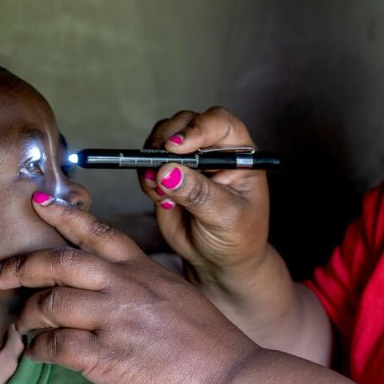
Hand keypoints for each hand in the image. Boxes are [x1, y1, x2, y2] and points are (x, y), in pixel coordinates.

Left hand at [0, 195, 260, 383]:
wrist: (228, 375)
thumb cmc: (207, 343)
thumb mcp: (176, 297)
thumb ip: (141, 290)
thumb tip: (111, 298)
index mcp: (143, 270)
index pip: (98, 233)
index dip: (63, 215)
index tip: (37, 201)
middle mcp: (126, 288)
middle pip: (61, 263)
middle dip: (22, 266)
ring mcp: (116, 320)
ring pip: (51, 304)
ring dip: (28, 315)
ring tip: (22, 325)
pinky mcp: (108, 355)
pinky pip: (58, 346)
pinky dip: (40, 350)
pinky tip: (36, 354)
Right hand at [140, 107, 270, 281]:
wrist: (220, 260)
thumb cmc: (237, 236)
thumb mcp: (227, 217)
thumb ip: (199, 194)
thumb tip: (167, 172)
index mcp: (238, 151)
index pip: (218, 122)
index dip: (197, 128)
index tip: (177, 148)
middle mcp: (213, 149)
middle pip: (184, 122)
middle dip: (166, 140)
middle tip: (157, 163)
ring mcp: (188, 160)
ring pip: (161, 138)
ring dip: (152, 158)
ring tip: (160, 191)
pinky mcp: (167, 175)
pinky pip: (147, 163)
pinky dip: (145, 177)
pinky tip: (159, 199)